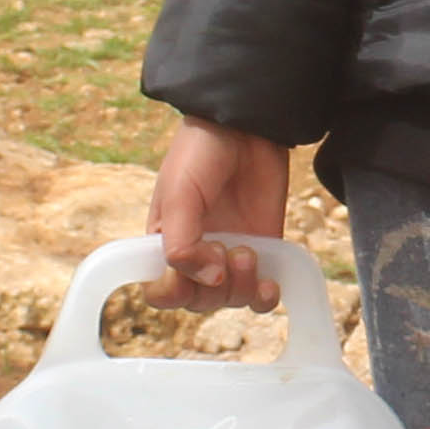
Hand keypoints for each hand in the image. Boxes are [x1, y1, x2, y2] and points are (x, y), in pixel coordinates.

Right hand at [148, 120, 294, 309]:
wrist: (247, 126)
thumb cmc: (201, 153)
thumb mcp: (180, 193)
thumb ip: (181, 241)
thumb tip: (208, 278)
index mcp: (164, 241)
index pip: (160, 290)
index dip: (173, 292)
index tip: (186, 271)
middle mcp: (195, 253)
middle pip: (197, 301)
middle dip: (212, 287)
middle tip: (225, 249)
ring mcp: (230, 254)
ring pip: (230, 300)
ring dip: (240, 288)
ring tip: (247, 251)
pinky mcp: (264, 249)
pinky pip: (260, 294)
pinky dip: (264, 297)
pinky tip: (269, 283)